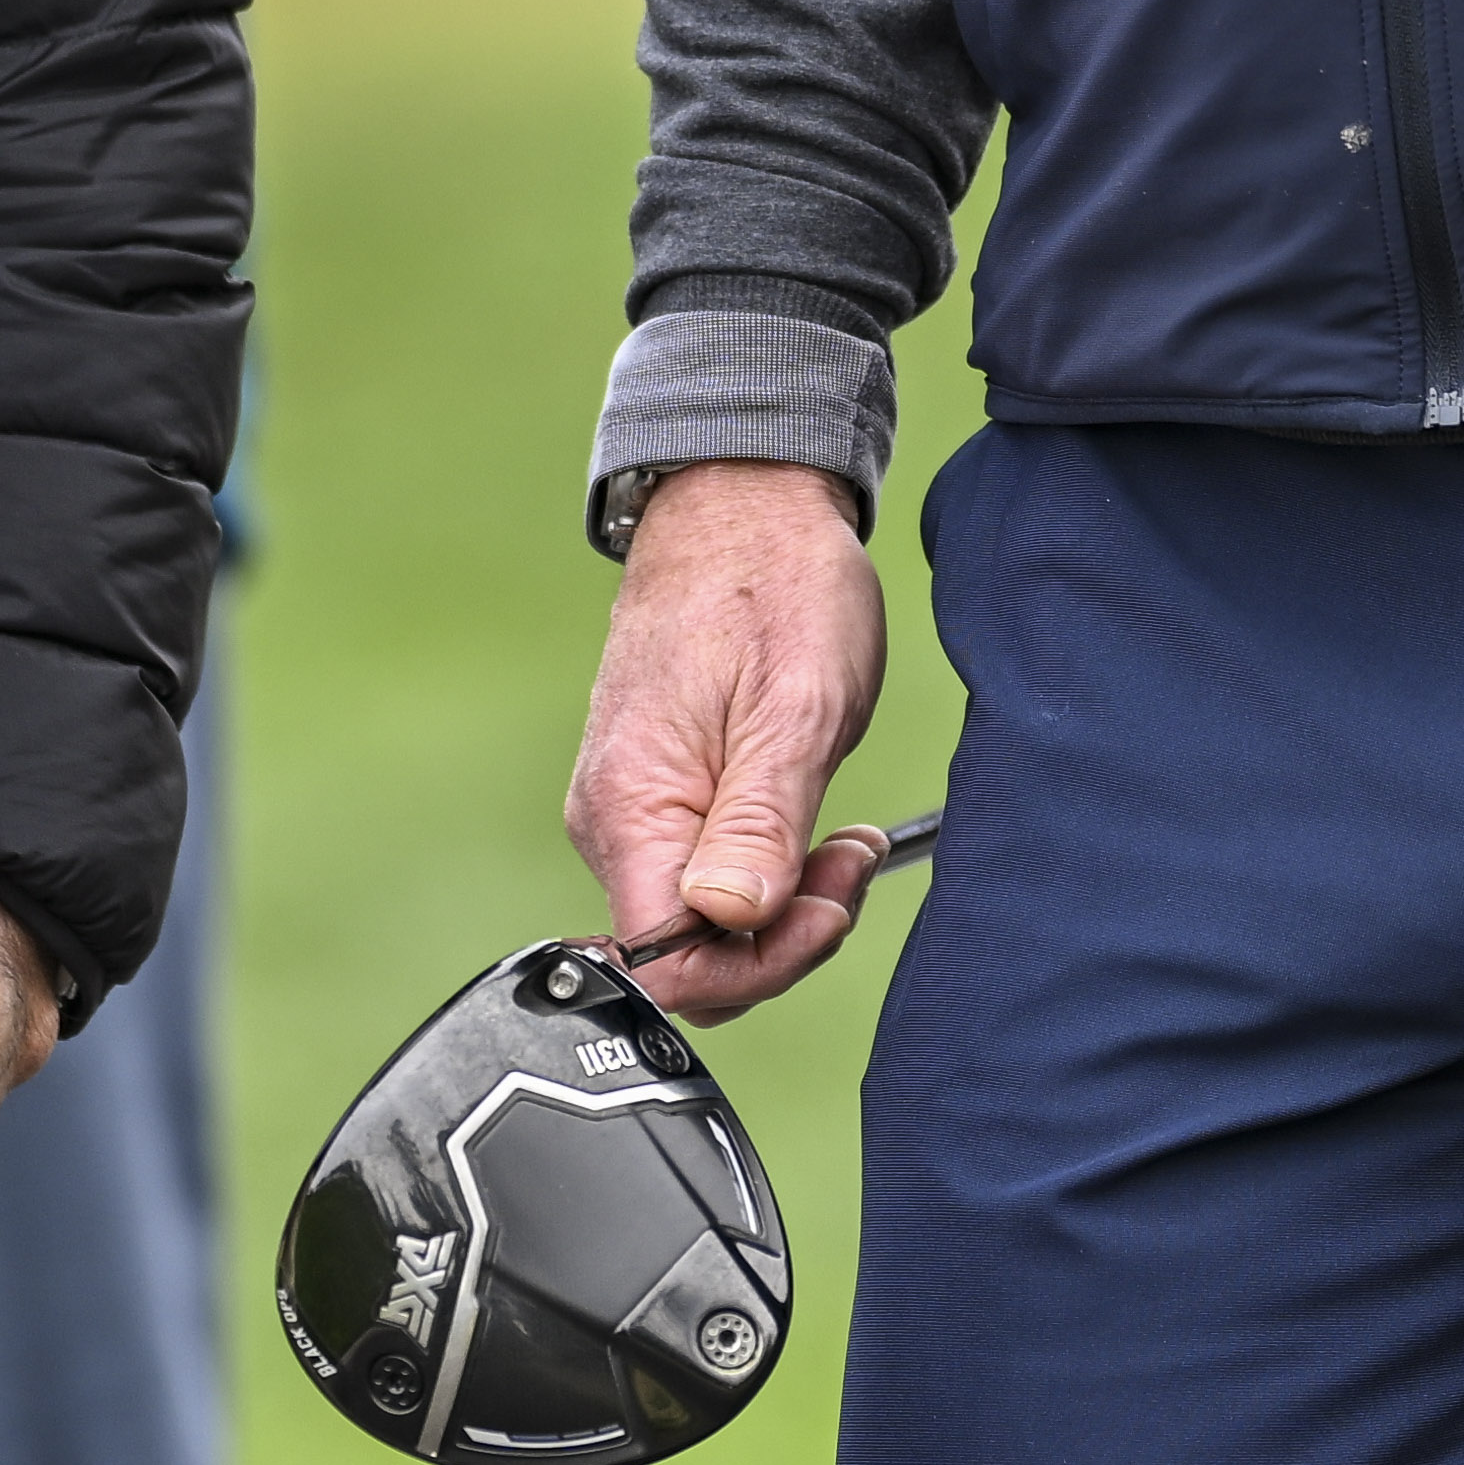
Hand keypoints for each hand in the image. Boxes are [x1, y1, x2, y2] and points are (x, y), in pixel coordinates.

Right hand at [566, 460, 890, 1021]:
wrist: (743, 500)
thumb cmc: (775, 583)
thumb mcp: (796, 708)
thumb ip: (760, 826)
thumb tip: (729, 921)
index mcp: (632, 807)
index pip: (667, 965)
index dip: (757, 965)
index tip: (826, 907)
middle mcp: (612, 817)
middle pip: (686, 953)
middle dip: (782, 935)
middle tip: (851, 865)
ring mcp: (629, 804)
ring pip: (700, 916)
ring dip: (783, 899)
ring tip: (846, 838)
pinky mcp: (655, 789)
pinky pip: (703, 870)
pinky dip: (768, 866)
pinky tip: (811, 823)